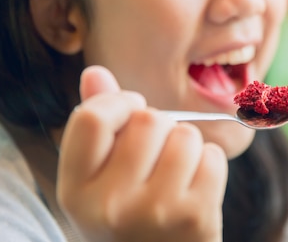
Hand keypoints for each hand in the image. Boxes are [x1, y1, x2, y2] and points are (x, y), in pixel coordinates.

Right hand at [57, 66, 227, 241]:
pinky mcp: (196, 217)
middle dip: (158, 128)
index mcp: (74, 191)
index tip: (130, 114)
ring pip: (185, 134)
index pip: (93, 117)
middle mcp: (109, 205)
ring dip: (185, 146)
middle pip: (148, 119)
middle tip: (154, 159)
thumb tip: (95, 71)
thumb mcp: (97, 180)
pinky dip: (208, 164)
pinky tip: (195, 189)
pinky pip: (212, 156)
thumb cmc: (128, 217)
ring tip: (174, 175)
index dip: (119, 103)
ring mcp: (155, 213)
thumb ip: (95, 126)